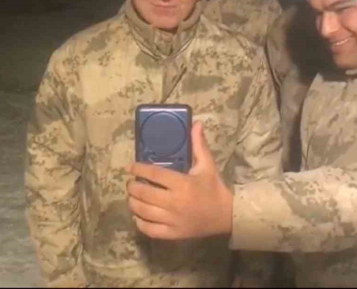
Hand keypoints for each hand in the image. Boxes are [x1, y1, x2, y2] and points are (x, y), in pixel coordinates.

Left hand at [126, 121, 233, 239]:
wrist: (226, 215)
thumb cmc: (214, 188)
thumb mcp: (208, 165)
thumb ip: (199, 145)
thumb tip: (196, 124)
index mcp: (183, 184)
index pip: (154, 175)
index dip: (139, 169)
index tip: (131, 167)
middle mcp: (175, 202)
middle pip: (144, 194)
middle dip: (132, 187)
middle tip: (131, 182)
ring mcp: (172, 220)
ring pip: (143, 211)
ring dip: (133, 202)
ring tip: (132, 197)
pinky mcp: (172, 233)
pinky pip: (149, 229)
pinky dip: (140, 222)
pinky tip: (138, 215)